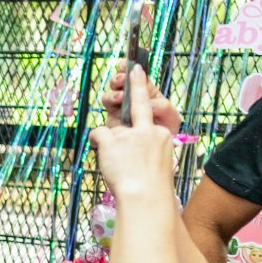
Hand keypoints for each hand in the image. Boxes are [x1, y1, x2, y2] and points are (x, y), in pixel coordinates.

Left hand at [90, 66, 176, 198]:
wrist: (145, 196)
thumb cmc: (151, 188)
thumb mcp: (155, 165)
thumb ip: (143, 149)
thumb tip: (124, 140)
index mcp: (163, 136)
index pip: (155, 113)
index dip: (146, 94)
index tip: (140, 74)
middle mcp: (148, 130)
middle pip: (141, 103)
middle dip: (136, 83)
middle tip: (133, 67)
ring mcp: (130, 133)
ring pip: (112, 127)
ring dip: (110, 141)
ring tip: (118, 160)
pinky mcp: (113, 139)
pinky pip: (98, 135)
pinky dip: (98, 145)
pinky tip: (105, 156)